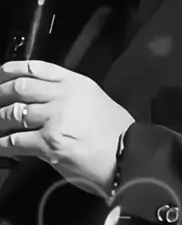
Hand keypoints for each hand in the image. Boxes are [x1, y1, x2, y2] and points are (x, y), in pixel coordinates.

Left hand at [0, 60, 134, 194]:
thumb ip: (70, 96)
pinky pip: (15, 140)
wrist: (126, 156)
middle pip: (21, 87)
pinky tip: (0, 145)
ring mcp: (55, 118)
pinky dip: (3, 143)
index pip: (38, 68)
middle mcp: (64, 96)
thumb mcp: (95, 100)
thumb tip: (44, 102)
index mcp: (76, 83)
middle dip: (1, 92)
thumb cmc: (116, 132)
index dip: (14, 69)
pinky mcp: (49, 143)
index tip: (1, 72)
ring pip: (14, 113)